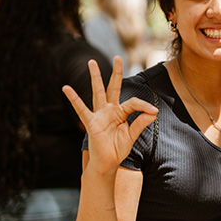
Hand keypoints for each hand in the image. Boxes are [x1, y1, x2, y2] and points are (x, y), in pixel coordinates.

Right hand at [62, 57, 156, 172]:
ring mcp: (99, 115)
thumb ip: (141, 123)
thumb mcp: (132, 135)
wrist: (107, 163)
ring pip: (97, 92)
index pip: (133, 103)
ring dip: (95, 77)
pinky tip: (66, 88)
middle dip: (116, 72)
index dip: (144, 106)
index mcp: (121, 112)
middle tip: (118, 57)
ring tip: (91, 62)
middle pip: (113, 87)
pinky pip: (82, 110)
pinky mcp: (91, 123)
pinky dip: (74, 99)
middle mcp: (109, 110)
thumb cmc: (118, 149)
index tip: (154, 111)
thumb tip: (153, 112)